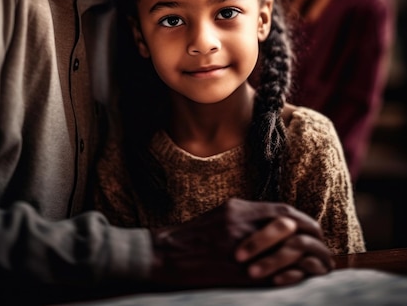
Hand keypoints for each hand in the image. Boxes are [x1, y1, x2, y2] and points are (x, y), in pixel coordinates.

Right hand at [149, 198, 333, 288]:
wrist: (165, 255)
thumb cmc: (194, 236)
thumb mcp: (222, 215)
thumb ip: (249, 216)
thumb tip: (279, 221)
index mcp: (239, 209)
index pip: (284, 211)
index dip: (304, 221)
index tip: (314, 231)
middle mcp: (241, 225)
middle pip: (291, 228)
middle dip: (312, 240)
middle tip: (322, 251)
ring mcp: (239, 250)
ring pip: (286, 252)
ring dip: (306, 260)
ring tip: (317, 266)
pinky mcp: (235, 274)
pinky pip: (272, 276)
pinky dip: (289, 276)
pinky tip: (299, 278)